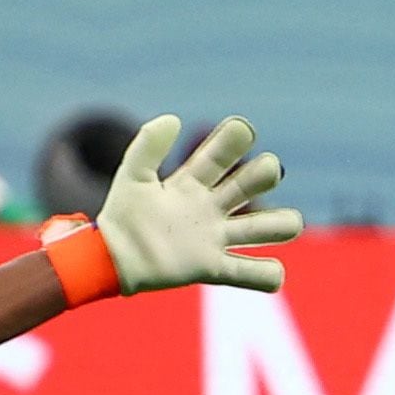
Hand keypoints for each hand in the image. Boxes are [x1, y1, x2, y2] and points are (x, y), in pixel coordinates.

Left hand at [92, 114, 300, 292]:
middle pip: (253, 182)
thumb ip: (147, 147)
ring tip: (279, 225)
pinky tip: (271, 272)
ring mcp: (216, 238)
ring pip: (267, 228)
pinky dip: (268, 274)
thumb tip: (173, 119)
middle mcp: (211, 207)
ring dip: (282, 223)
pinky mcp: (214, 269)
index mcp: (192, 183)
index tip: (241, 130)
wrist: (112, 261)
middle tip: (265, 172)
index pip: (223, 153)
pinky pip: (252, 274)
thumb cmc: (122, 218)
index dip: (235, 138)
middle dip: (264, 174)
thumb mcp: (132, 177)